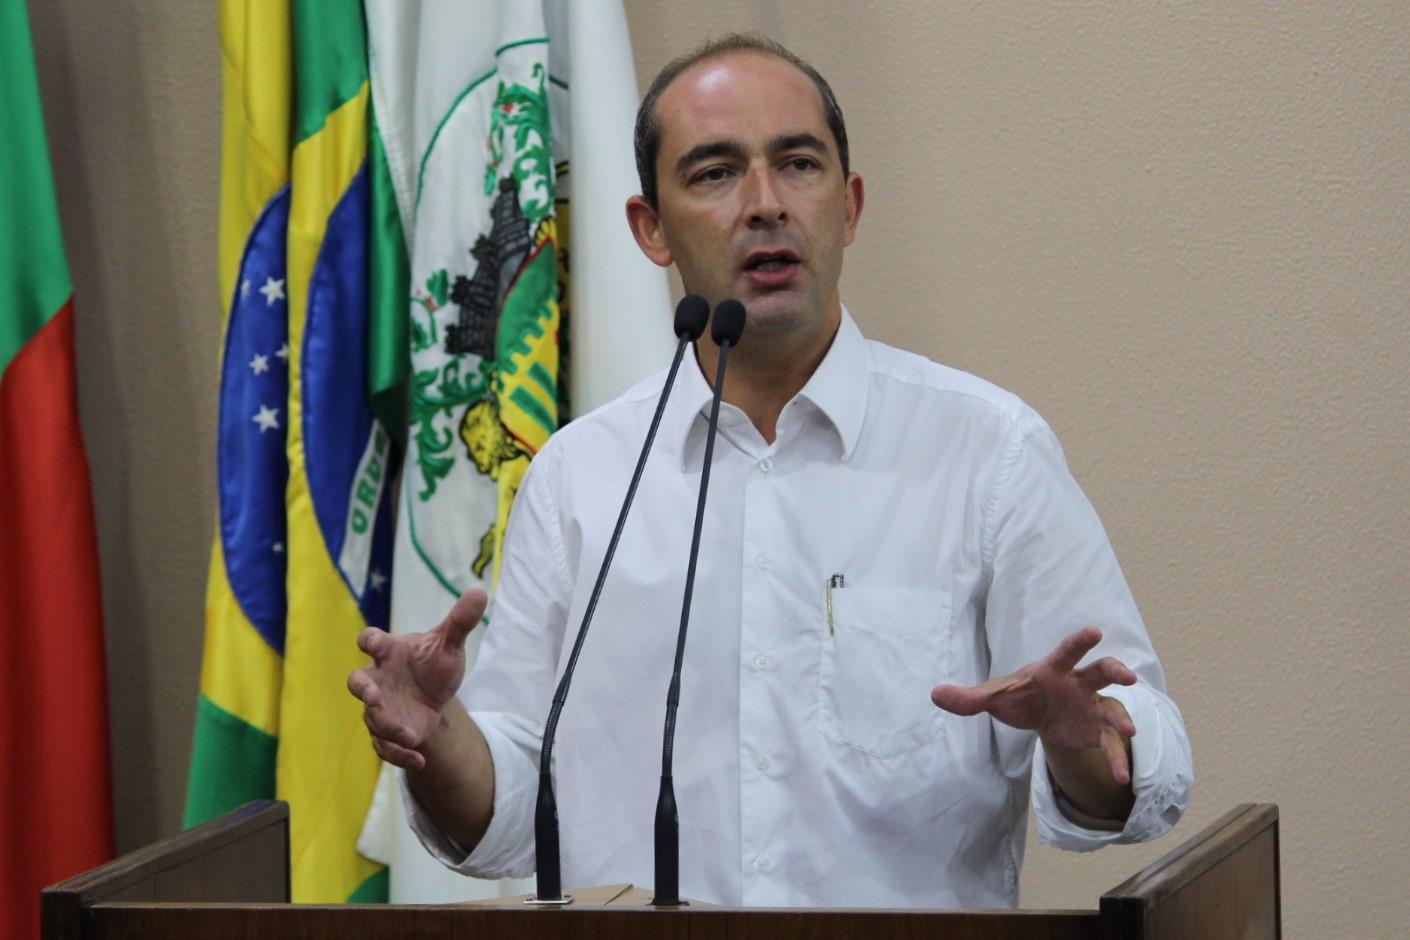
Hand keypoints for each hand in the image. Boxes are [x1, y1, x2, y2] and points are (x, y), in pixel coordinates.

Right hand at [347, 589, 485, 769]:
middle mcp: (378, 679)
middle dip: (363, 690)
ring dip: (389, 728)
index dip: (369, 641)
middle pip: (357, 682)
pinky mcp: (387, 731)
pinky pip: (384, 746)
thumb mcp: (450, 644)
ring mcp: (379, 707)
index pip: (371, 640)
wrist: (437, 693)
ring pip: (372, 719)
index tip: (372, 644)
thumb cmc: (434, 662)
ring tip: (412, 736)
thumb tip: (480, 592)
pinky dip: (399, 754)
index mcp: (389, 652)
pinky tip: (419, 760)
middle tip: (374, 698)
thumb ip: (460, 621)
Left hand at [930, 627, 1137, 784]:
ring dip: (1122, 718)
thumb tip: (935, 694)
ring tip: (1128, 732)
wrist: (1039, 717)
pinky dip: (1116, 757)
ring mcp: (1092, 706)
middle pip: (1101, 671)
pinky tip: (1121, 776)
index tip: (1095, 631)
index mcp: (1054, 669)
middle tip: (1128, 678)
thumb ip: (968, 697)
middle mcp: (1079, 684)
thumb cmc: (1019, 697)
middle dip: (1116, 670)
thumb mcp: (994, 697)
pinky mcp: (1097, 730)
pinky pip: (1110, 742)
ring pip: (1113, 706)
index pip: (1066, 652)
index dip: (1079, 641)